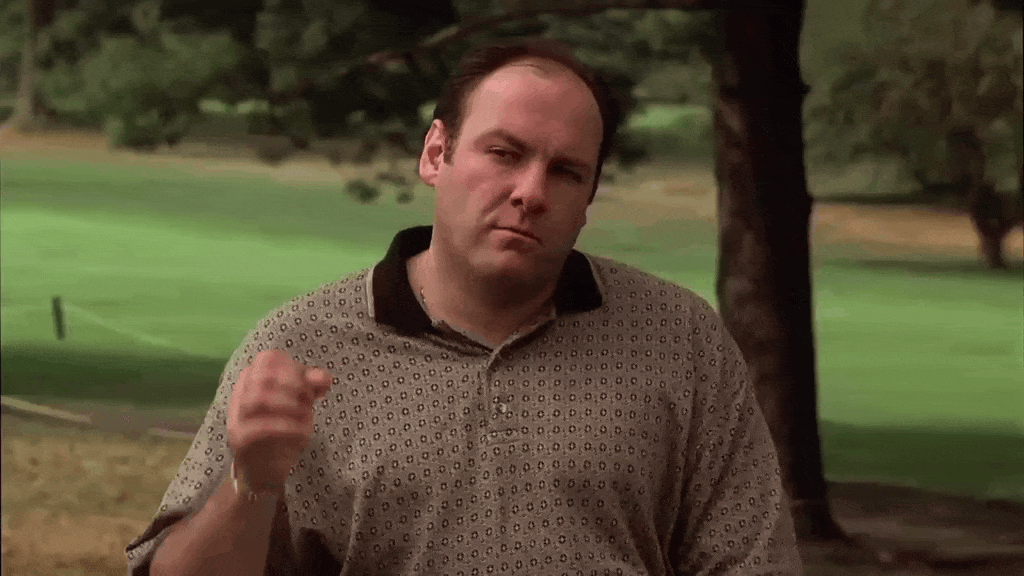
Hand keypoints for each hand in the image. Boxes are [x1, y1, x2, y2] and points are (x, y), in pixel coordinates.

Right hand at [227, 349, 331, 489]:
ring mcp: (237, 417)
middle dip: (293, 384)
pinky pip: (260, 427)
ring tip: (306, 414)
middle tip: (309, 400)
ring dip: (289, 404)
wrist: (264, 471)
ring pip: (257, 398)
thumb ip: (311, 387)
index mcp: (253, 380)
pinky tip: (302, 432)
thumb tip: (324, 377)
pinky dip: (286, 427)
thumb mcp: (300, 404)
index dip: (294, 367)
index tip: (311, 385)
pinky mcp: (240, 439)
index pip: (269, 357)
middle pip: (263, 374)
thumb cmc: (283, 432)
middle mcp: (241, 394)